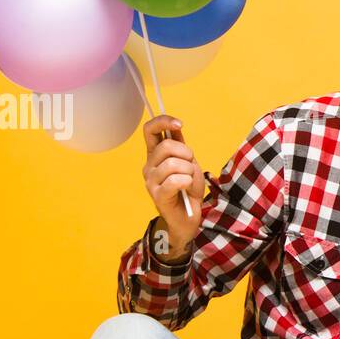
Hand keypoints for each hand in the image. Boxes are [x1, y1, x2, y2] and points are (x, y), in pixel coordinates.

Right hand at [141, 115, 203, 258]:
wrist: (188, 217)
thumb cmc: (188, 190)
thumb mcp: (189, 163)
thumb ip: (181, 147)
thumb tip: (176, 128)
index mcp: (154, 155)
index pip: (150, 130)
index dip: (163, 122)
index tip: (179, 124)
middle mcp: (148, 166)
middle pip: (166, 147)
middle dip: (186, 154)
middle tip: (191, 167)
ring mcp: (151, 181)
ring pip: (173, 164)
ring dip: (189, 172)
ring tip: (190, 182)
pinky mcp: (157, 195)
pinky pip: (175, 180)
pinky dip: (187, 183)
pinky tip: (187, 190)